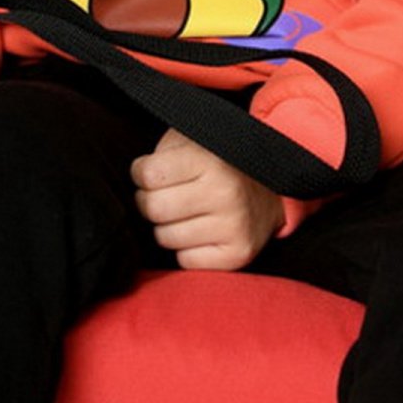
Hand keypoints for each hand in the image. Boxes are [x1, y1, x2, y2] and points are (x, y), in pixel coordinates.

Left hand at [132, 127, 284, 271]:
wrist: (271, 192)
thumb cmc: (218, 165)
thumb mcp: (192, 142)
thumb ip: (162, 153)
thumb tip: (131, 179)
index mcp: (209, 160)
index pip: (146, 175)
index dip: (142, 174)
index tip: (154, 174)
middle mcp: (224, 193)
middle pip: (152, 209)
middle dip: (151, 202)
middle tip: (167, 196)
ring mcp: (233, 226)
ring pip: (165, 237)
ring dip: (168, 227)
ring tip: (187, 214)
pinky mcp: (237, 255)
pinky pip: (185, 260)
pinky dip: (186, 249)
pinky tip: (200, 232)